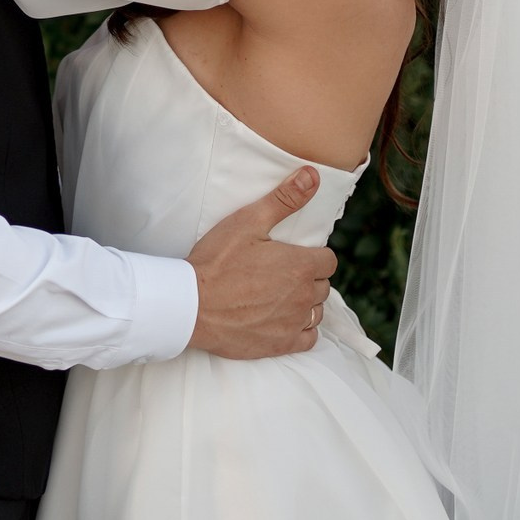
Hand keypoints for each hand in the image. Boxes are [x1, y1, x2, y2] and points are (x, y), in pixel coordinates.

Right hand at [182, 167, 337, 359]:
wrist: (191, 305)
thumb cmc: (217, 261)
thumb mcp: (248, 222)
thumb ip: (284, 199)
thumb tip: (312, 175)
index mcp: (300, 265)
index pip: (328, 260)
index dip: (313, 256)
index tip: (293, 255)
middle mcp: (304, 296)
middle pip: (323, 286)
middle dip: (308, 278)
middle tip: (281, 273)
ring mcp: (294, 322)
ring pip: (316, 312)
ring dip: (305, 303)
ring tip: (280, 295)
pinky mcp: (282, 344)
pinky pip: (309, 338)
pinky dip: (301, 329)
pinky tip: (283, 319)